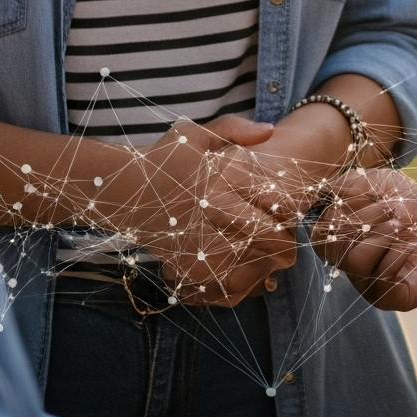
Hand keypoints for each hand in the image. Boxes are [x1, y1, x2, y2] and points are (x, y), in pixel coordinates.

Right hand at [109, 117, 314, 306]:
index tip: (293, 216)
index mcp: (220, 180)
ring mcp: (197, 242)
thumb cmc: (164, 159)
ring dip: (263, 267)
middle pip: (266, 235)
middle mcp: (210, 210)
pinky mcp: (184, 266)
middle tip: (289, 247)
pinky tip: (241, 279)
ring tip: (270, 265)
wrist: (123, 191)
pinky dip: (236, 286)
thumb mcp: (195, 134)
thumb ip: (234, 129)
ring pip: (248, 265)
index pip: (272, 200)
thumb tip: (270, 131)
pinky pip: (219, 286)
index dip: (290, 211)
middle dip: (284, 243)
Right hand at [312, 169, 416, 311]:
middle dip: (365, 217)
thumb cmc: (415, 206)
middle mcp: (351, 265)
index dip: (339, 212)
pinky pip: (379, 282)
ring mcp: (369, 284)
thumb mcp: (380, 183)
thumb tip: (320, 190)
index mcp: (345, 239)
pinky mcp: (391, 299)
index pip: (319, 234)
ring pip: (354, 263)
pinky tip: (412, 246)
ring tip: (403, 227)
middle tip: (393, 209)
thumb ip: (348, 184)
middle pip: (334, 246)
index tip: (368, 196)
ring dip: (381, 235)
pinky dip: (396, 255)